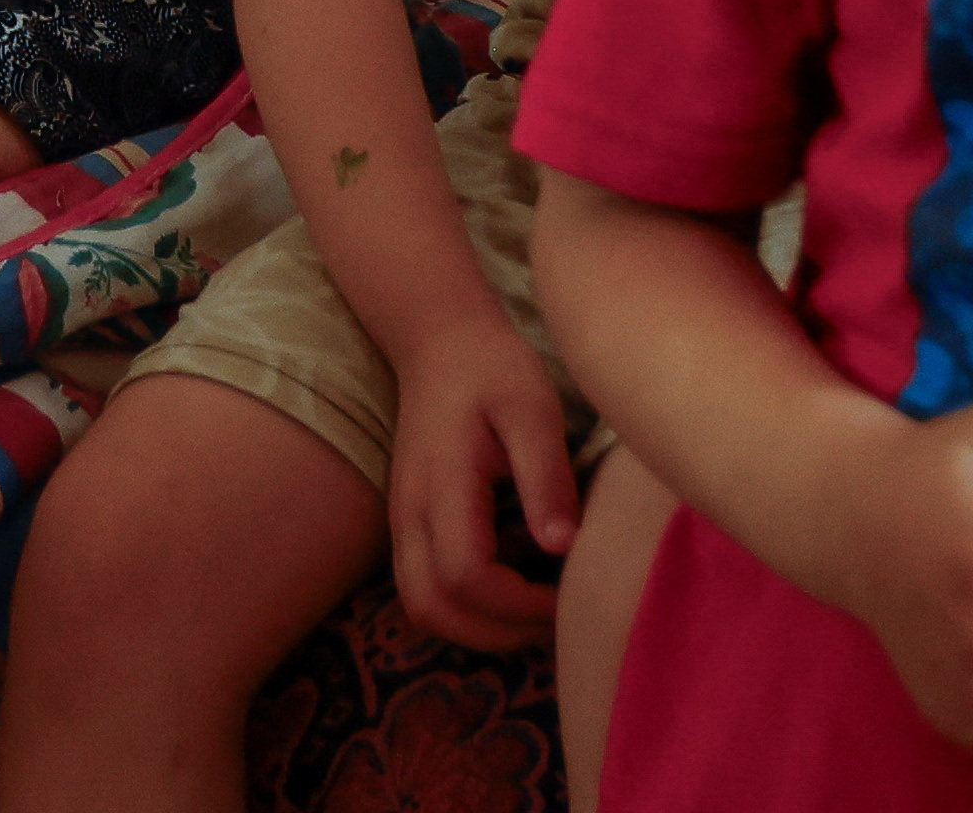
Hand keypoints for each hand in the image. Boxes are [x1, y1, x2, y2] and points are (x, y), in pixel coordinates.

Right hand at [382, 311, 581, 648]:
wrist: (440, 341)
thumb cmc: (493, 369)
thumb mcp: (532, 409)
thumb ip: (546, 476)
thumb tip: (563, 548)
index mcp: (441, 485)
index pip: (465, 577)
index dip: (518, 604)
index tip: (568, 594)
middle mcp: (410, 512)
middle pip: (433, 610)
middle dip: (497, 632)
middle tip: (554, 618)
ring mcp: (403, 521)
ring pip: (423, 608)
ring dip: (479, 628)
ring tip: (535, 608)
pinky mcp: (410, 524)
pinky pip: (426, 589)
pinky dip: (467, 608)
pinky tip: (514, 582)